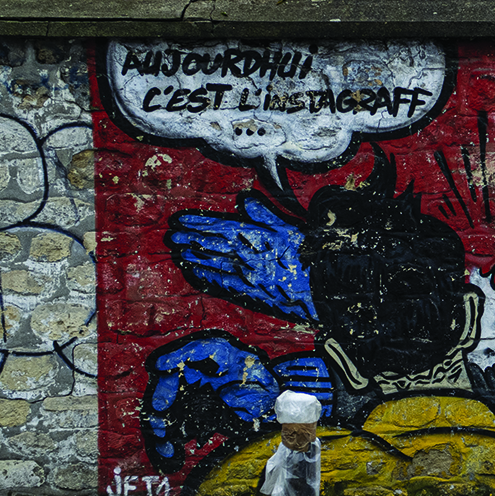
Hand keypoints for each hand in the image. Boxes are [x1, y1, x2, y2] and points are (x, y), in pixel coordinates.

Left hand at [168, 194, 312, 320]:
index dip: (201, 223)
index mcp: (258, 239)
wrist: (321, 290)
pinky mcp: (252, 293)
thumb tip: (246, 202)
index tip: (183, 220)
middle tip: (173, 236)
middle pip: (215, 246)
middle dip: (192, 239)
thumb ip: (267, 215)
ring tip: (179, 252)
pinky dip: (209, 277)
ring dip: (196, 257)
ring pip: (216, 264)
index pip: (222, 228)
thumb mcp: (292, 230)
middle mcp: (249, 257)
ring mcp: (248, 277)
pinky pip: (225, 284)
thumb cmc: (309, 258)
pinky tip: (197, 273)